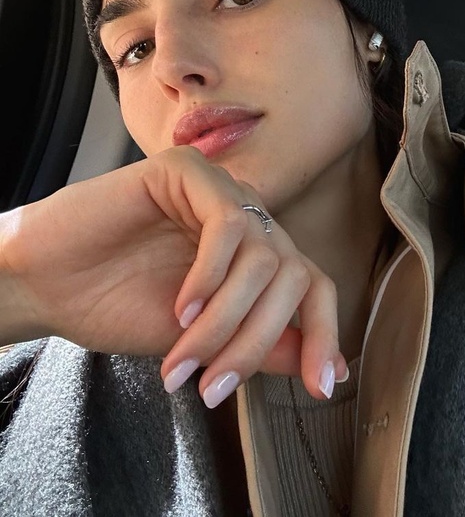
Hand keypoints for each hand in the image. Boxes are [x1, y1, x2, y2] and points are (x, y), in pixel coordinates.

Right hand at [0, 147, 345, 403]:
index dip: (324, 334)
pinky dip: (210, 277)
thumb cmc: (117, 305)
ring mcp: (220, 189)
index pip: (312, 285)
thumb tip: (325, 369)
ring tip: (184, 354)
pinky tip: (180, 308)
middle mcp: (247, 217)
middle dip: (257, 342)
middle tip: (214, 386)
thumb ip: (261, 345)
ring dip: (226, 320)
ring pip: (264, 258)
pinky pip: (227, 225)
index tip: (321, 388)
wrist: (45, 283)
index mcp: (255, 253)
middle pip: (293, 276)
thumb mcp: (201, 340)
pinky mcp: (187, 170)